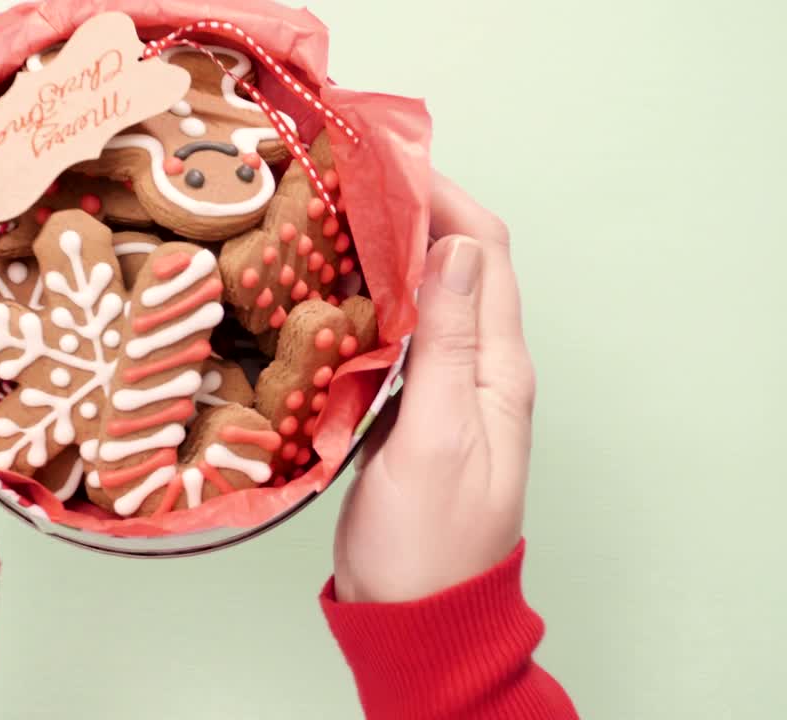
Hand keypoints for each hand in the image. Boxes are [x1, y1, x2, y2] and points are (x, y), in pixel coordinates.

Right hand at [333, 173, 535, 602]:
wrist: (412, 613)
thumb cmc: (427, 541)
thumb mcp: (435, 437)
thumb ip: (446, 345)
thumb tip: (453, 250)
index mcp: (496, 369)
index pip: (485, 256)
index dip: (445, 200)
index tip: (388, 164)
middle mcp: (476, 369)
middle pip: (455, 267)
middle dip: (412, 215)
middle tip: (347, 183)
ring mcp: (441, 389)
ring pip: (423, 298)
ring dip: (388, 255)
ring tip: (331, 221)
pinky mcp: (406, 409)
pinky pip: (396, 337)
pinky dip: (369, 303)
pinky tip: (329, 294)